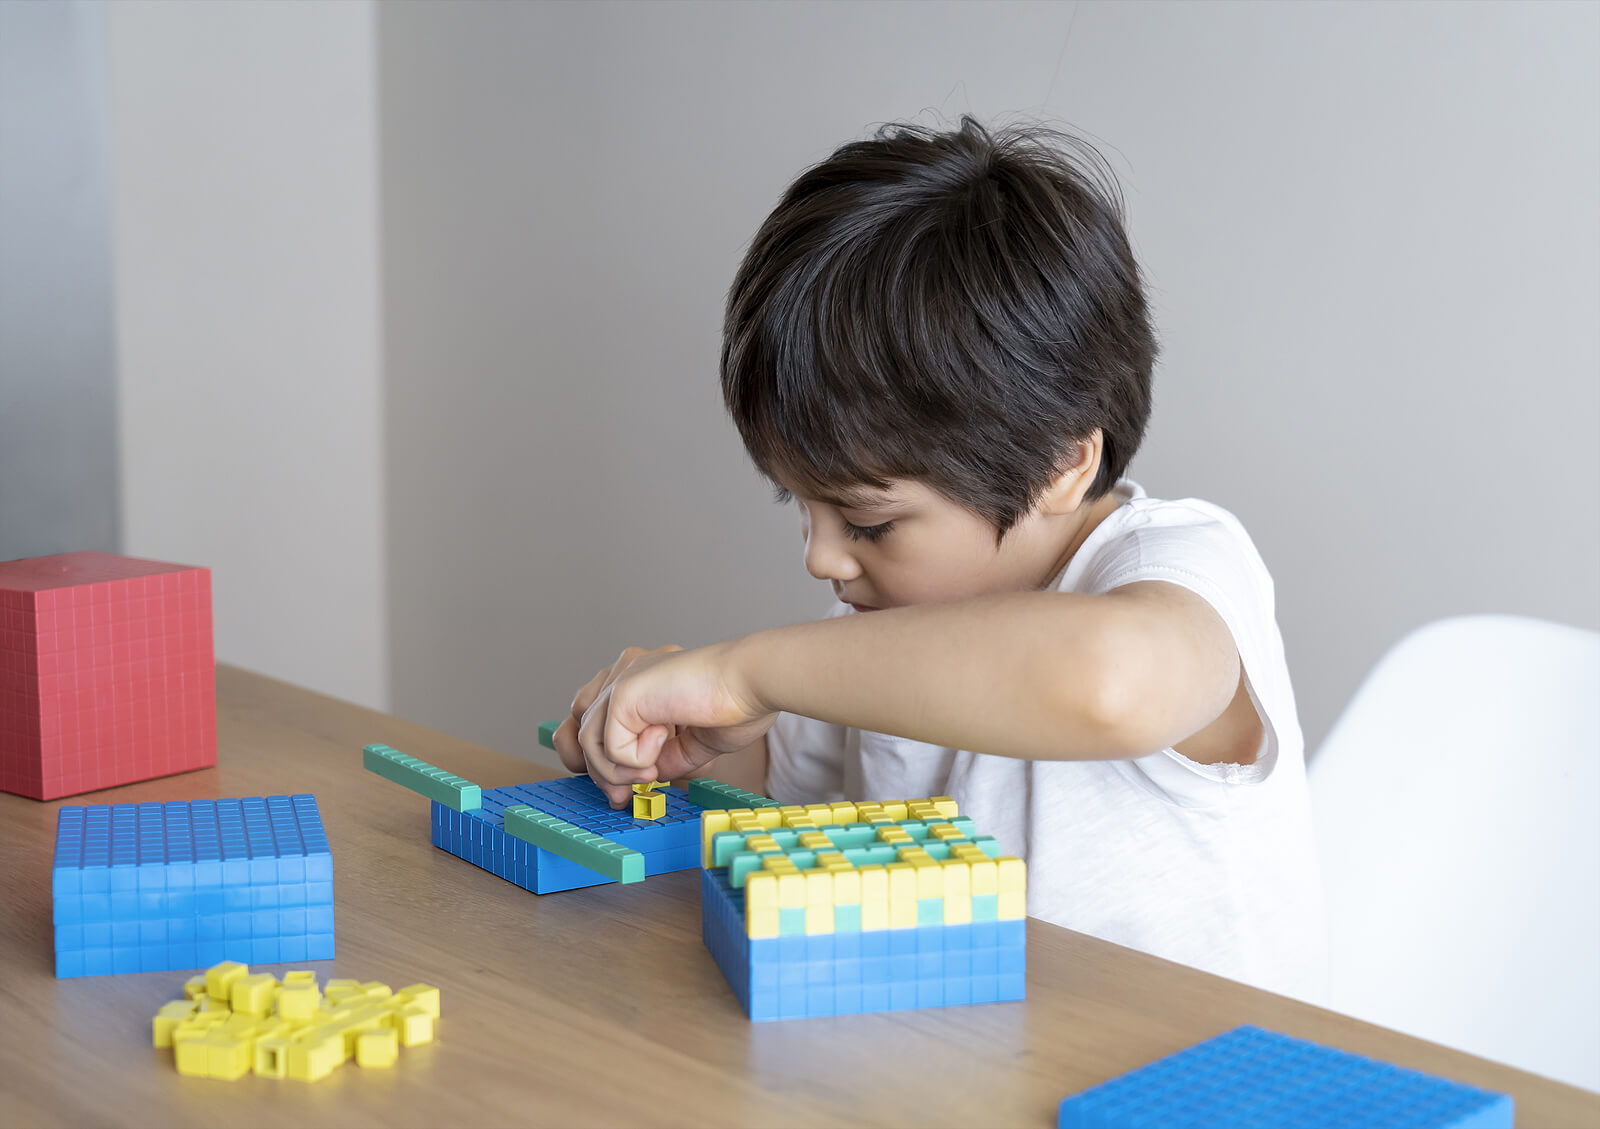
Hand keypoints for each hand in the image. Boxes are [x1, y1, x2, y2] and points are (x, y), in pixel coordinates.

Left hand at [551, 642, 776, 807]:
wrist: (752, 683)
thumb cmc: (736, 705)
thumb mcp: (689, 742)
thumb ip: (660, 756)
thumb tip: (638, 779)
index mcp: (639, 679)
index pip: (590, 719)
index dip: (596, 759)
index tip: (621, 789)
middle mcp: (625, 672)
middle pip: (576, 728)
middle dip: (594, 770)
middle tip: (621, 797)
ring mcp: (622, 678)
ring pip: (588, 740)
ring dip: (617, 772)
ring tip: (651, 774)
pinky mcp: (625, 692)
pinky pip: (609, 745)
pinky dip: (633, 762)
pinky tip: (661, 752)